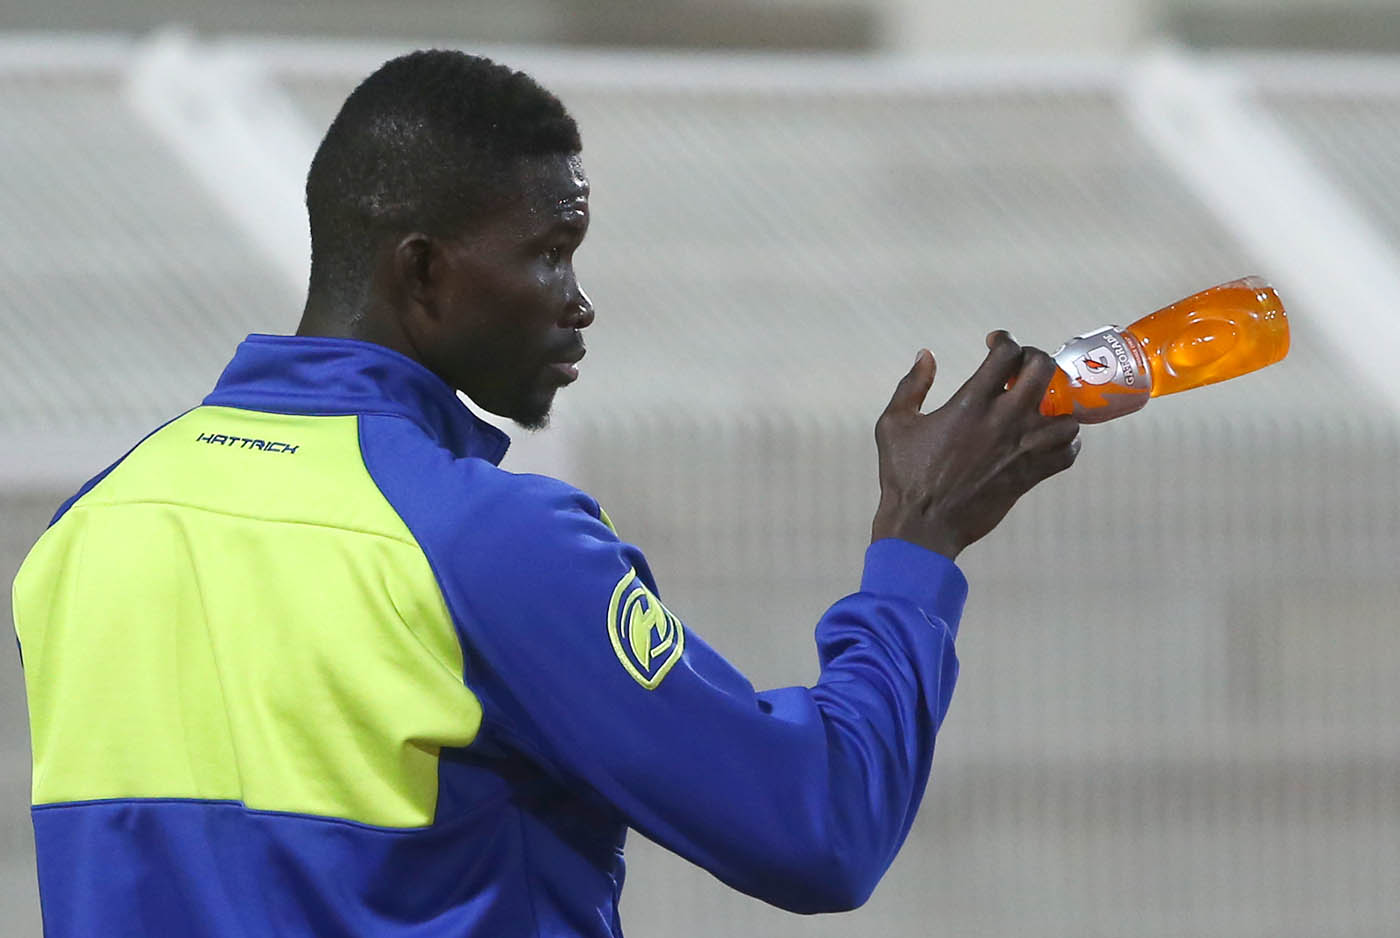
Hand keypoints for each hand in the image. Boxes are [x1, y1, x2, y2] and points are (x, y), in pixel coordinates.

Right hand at [871, 331, 1081, 558]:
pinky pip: (1068, 452)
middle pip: (1044, 370)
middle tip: (1021, 369)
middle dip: (1035, 360)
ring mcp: (1022, 449)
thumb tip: (926, 355)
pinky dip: (1066, 443)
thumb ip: (912, 385)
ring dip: (1057, 405)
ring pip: (1067, 414)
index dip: (1004, 340)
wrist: (923, 526)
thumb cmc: (904, 476)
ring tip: (1039, 406)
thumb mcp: (895, 424)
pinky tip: (1048, 439)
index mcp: (970, 403)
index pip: (1006, 354)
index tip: (995, 344)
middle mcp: (1003, 421)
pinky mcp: (1030, 475)